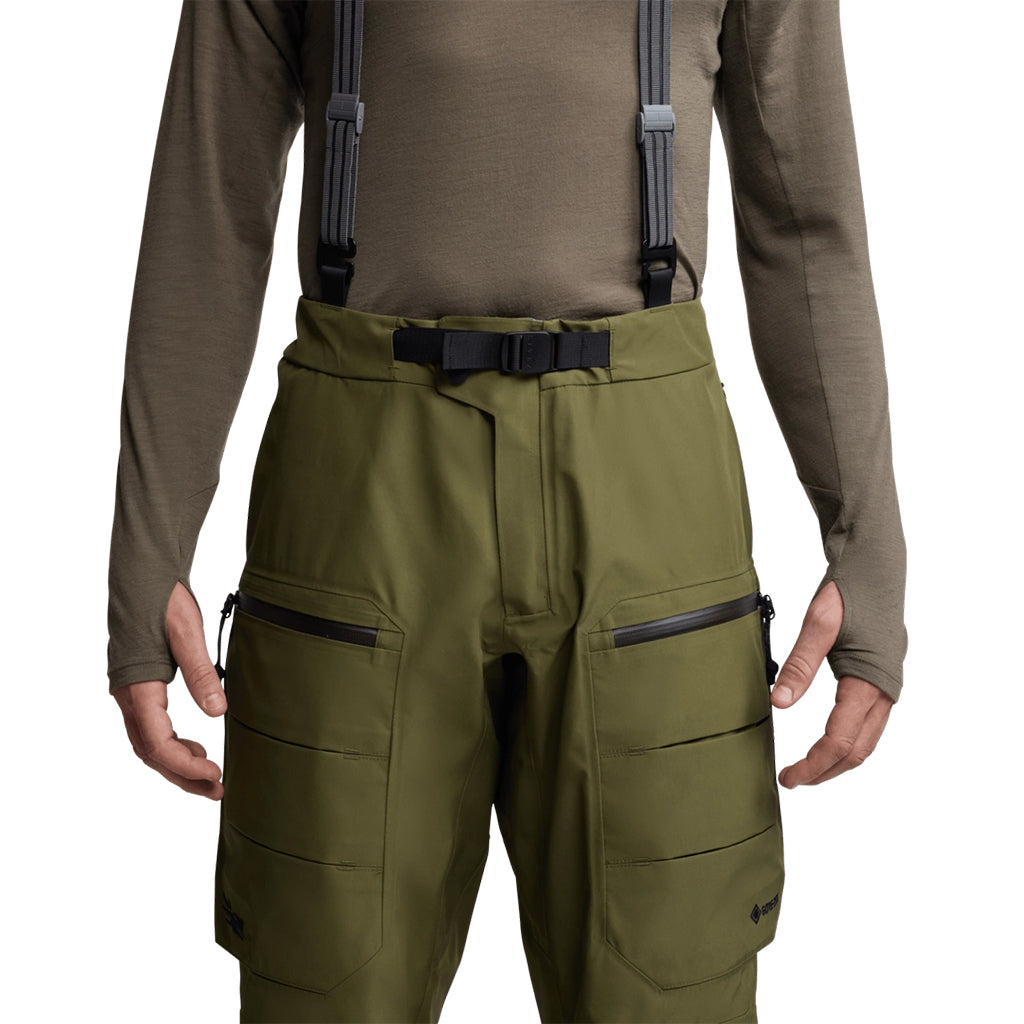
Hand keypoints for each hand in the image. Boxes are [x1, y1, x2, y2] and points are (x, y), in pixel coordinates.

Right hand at [112, 581, 226, 799]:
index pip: (157, 743)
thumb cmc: (164, 599)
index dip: (185, 765)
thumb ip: (202, 673)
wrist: (145, 573)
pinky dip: (172, 743)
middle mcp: (128, 695)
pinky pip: (150, 727)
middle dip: (182, 775)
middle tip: (217, 790)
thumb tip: (218, 712)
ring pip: (148, 743)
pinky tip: (195, 746)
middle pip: (151, 751)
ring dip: (177, 763)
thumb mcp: (187, 633)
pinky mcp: (140, 686)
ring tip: (210, 776)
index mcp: (138, 686)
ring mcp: (131, 692)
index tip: (215, 776)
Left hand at [770, 580, 893, 787]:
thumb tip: (777, 702)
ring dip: (839, 759)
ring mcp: (888, 684)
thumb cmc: (849, 589)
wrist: (876, 563)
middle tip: (793, 779)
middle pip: (859, 751)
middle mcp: (885, 689)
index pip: (840, 741)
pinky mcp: (883, 676)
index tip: (789, 777)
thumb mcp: (818, 624)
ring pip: (868, 739)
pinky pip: (870, 722)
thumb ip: (799, 665)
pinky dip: (849, 740)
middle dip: (826, 771)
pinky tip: (828, 739)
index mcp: (869, 681)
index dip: (814, 764)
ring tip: (807, 767)